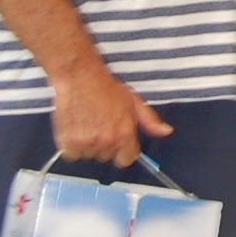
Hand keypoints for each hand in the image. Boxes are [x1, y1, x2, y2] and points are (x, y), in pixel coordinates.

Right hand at [51, 60, 172, 166]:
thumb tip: (166, 132)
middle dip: (105, 145)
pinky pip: (72, 154)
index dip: (122, 150)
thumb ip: (150, 120)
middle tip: (100, 125)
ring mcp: (87, 142)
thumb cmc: (106, 87)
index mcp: (125, 134)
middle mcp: (107, 141)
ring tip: (87, 124)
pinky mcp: (69, 141)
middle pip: (107, 157)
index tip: (117, 141)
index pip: (126, 160)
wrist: (80, 77)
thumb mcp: (134, 101)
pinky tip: (76, 128)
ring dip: (87, 145)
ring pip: (89, 156)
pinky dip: (71, 145)